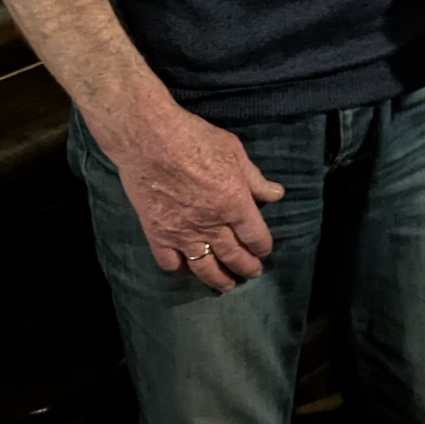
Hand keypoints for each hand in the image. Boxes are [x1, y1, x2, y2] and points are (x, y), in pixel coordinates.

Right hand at [107, 104, 285, 289]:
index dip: (263, 247)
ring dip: (219, 280)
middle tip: (251, 273)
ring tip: (226, 285)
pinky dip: (181, 269)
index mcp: (235, 204)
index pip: (256, 238)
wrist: (148, 139)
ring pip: (205, 268)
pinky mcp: (157, 234)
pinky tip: (187, 268)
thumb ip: (255, 179)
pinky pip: (171, 263)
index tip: (263, 250)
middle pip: (234, 257)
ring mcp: (182, 233)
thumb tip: (276, 195)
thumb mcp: (234, 152)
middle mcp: (211, 225)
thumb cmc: (194, 138)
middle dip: (246, 268)